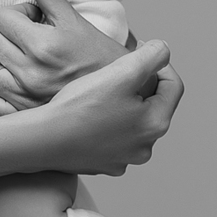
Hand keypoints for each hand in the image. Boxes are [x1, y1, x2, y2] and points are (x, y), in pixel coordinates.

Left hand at [0, 0, 127, 111]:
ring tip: (20, 61)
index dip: (17, 15)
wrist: (122, 97)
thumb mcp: (73, 18)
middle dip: (6, 35)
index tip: (35, 22)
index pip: (1, 17)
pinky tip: (14, 84)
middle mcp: (32, 73)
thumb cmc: (100, 57)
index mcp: (44, 45)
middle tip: (29, 39)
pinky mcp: (22, 116)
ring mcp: (25, 98)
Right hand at [42, 40, 179, 176]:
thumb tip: (163, 50)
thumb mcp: (121, 71)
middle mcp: (145, 148)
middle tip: (114, 72)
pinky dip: (106, 123)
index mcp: (156, 124)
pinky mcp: (103, 165)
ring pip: (132, 122)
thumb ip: (151, 56)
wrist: (43, 139)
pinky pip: (113, 138)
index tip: (137, 52)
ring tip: (99, 91)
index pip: (173, 86)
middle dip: (139, 85)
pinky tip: (87, 114)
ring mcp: (124, 160)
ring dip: (123, 105)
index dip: (159, 64)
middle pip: (153, 105)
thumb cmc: (81, 105)